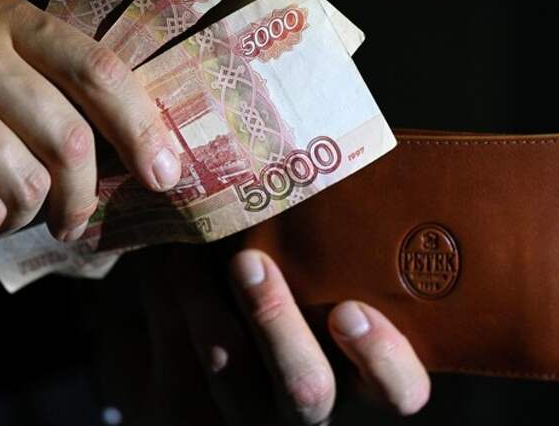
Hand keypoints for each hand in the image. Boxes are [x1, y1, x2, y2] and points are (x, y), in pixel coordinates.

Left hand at [98, 245, 429, 424]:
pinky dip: (163, 296)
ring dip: (202, 299)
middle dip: (276, 323)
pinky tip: (158, 256)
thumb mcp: (313, 278)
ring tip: (184, 247)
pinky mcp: (180, 413)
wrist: (183, 346)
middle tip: (248, 262)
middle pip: (307, 393)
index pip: (401, 391)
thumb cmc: (281, 290)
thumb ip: (326, 253)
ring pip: (228, 371)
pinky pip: (171, 356)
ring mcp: (242, 417)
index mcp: (356, 375)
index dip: (382, 358)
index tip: (349, 310)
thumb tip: (321, 159)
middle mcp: (306, 409)